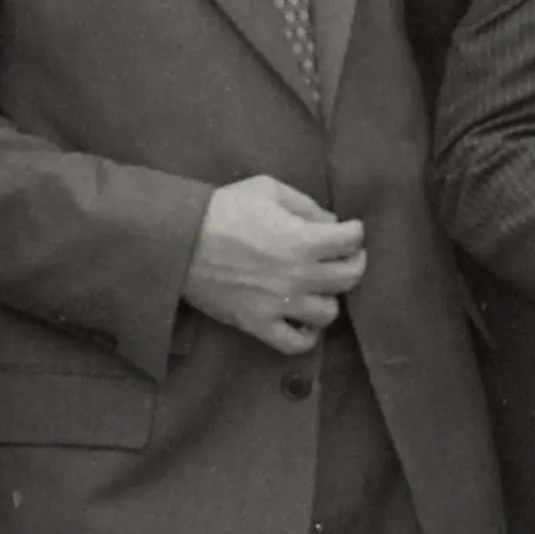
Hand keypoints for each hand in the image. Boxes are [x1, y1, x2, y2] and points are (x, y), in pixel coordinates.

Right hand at [181, 176, 365, 356]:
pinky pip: (296, 343)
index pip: (352, 241)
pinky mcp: (258, 324)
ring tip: (318, 287)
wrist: (180, 241)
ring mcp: (280, 304)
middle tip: (344, 257)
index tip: (348, 230)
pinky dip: (307, 335)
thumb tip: (330, 221)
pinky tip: (304, 320)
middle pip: (349, 278)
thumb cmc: (224, 209)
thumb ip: (305, 204)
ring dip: (328, 297)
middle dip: (352, 262)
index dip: (354, 232)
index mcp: (304, 240)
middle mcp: (299, 275)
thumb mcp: (268, 189)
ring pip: (329, 313)